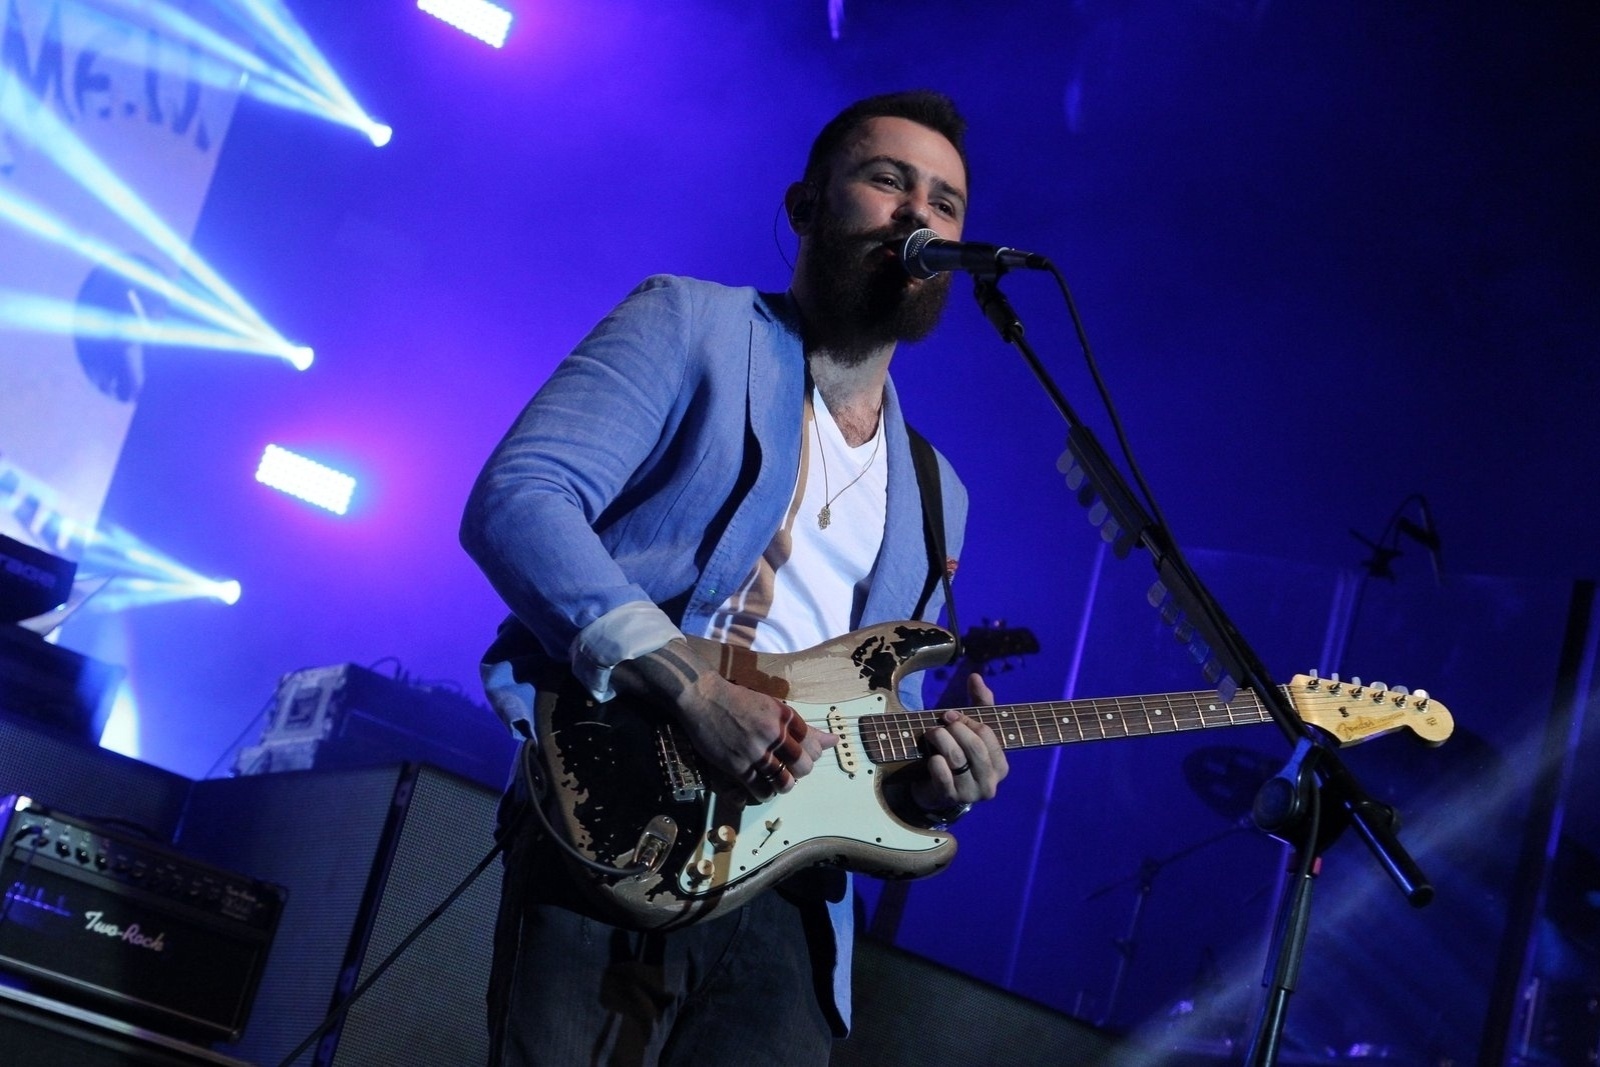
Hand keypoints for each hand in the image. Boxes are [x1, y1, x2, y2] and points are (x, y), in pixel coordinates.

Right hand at [615, 640, 837, 803]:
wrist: (702, 697)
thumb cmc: (737, 699)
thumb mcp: (771, 705)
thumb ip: (799, 726)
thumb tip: (833, 740)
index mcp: (784, 716)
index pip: (812, 743)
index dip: (812, 753)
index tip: (804, 755)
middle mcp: (773, 733)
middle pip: (803, 765)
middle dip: (801, 771)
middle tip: (791, 770)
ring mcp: (755, 750)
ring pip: (784, 781)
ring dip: (785, 786)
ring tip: (779, 783)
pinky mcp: (737, 765)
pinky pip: (760, 788)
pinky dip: (765, 793)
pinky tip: (764, 791)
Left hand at [910, 673, 1007, 815]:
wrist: (937, 790)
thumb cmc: (960, 755)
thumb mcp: (972, 730)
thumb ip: (980, 703)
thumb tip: (976, 676)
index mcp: (1001, 765)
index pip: (988, 735)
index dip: (967, 720)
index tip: (950, 715)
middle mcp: (990, 782)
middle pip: (975, 747)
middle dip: (955, 730)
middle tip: (940, 723)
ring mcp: (971, 793)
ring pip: (958, 759)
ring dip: (941, 740)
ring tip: (932, 734)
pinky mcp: (950, 799)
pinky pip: (942, 776)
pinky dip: (935, 762)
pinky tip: (931, 757)